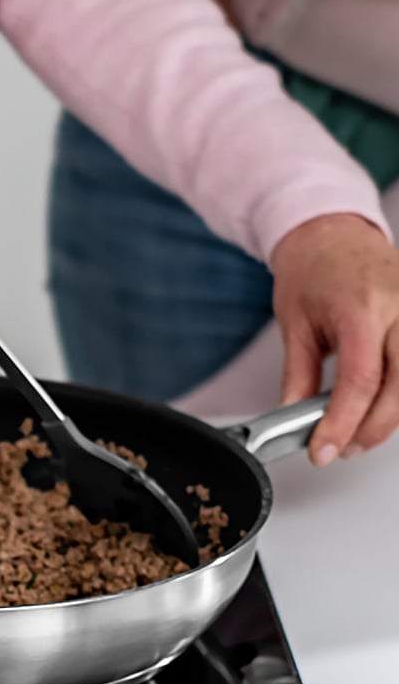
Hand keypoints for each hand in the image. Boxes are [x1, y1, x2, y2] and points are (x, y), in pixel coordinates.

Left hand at [270, 215, 398, 464]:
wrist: (333, 233)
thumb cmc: (313, 270)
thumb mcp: (294, 325)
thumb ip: (298, 377)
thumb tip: (293, 420)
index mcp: (361, 308)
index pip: (360, 381)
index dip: (342, 424)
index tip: (323, 450)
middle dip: (370, 429)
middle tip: (341, 447)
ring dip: (390, 417)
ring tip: (357, 429)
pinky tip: (382, 406)